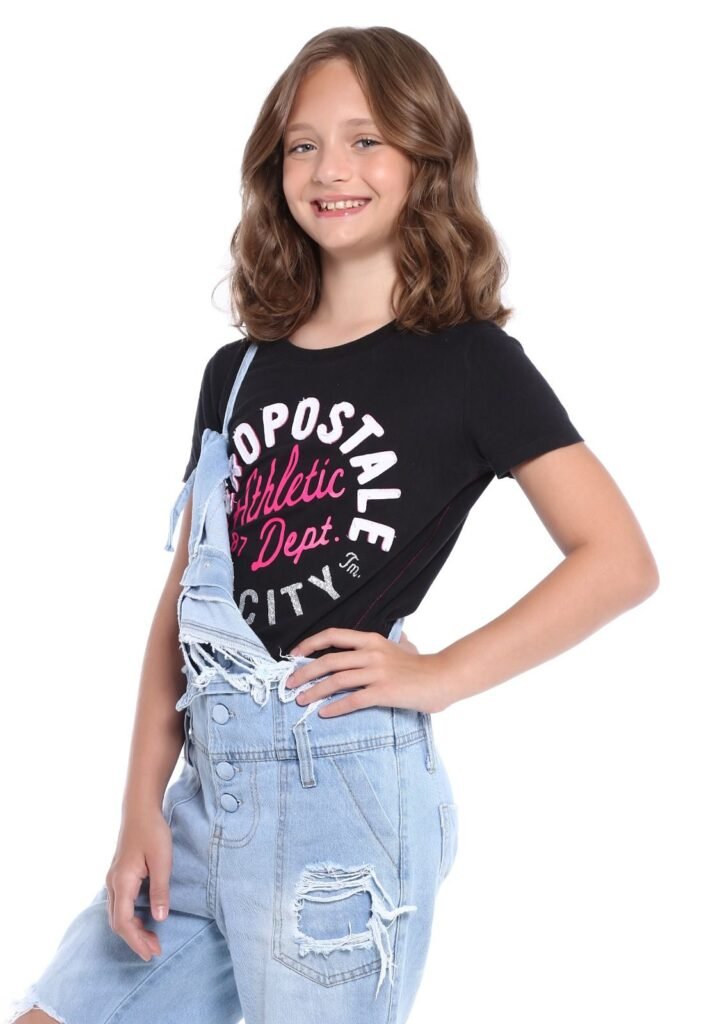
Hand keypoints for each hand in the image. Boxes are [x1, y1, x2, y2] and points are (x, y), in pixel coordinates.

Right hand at [105, 807, 171, 961]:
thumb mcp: (162, 860)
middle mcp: (113, 883)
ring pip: (117, 914)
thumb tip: (160, 919)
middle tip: (155, 950)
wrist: (140, 809)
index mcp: (122, 881)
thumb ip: (160, 889)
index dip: (136, 940)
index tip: (151, 953)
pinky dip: (131, 917)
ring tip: (153, 939)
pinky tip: (146, 919)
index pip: (123, 922)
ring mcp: (114, 879)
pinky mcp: (119, 875)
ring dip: (133, 929)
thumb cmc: (153, 831)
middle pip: (118, 922)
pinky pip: (120, 904)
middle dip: (135, 939)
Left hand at [285, 627, 452, 716]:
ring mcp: (377, 673)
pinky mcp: (383, 692)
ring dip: (314, 692)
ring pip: (336, 681)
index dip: (310, 643)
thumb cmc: (423, 665)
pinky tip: (324, 714)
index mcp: (372, 640)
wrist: (444, 677)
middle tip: (289, 684)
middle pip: (328, 660)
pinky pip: (353, 700)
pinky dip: (335, 707)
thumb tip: (395, 638)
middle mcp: (371, 653)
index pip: (333, 635)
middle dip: (304, 673)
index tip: (294, 654)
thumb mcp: (404, 647)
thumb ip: (391, 643)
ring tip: (301, 701)